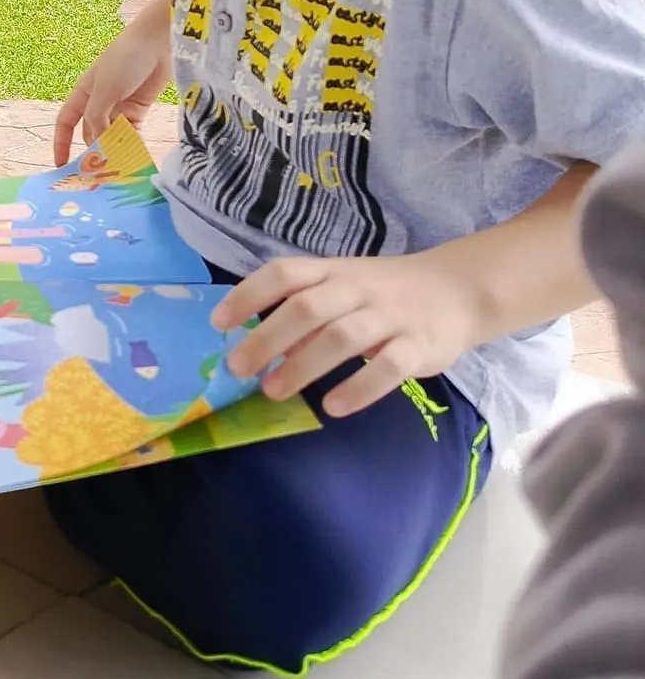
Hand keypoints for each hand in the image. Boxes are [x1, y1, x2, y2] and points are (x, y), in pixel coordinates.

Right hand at [54, 0, 171, 166]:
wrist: (158, 41)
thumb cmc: (125, 59)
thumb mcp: (105, 90)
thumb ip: (97, 118)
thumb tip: (99, 145)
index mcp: (83, 93)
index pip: (65, 122)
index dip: (61, 143)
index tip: (61, 165)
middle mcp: (99, 102)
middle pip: (91, 133)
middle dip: (94, 152)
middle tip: (99, 175)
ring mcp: (119, 106)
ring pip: (112, 136)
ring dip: (115, 151)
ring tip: (119, 169)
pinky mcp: (139, 109)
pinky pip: (132, 133)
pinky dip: (132, 144)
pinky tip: (135, 157)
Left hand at [212, 250, 485, 417]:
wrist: (458, 289)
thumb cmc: (383, 293)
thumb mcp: (342, 290)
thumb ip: (304, 315)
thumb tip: (260, 346)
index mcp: (332, 271)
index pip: (284, 273)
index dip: (249, 295)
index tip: (220, 323)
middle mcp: (358, 289)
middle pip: (307, 308)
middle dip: (267, 338)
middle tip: (238, 369)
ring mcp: (390, 316)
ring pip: (343, 337)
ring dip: (304, 365)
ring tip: (273, 391)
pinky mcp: (419, 345)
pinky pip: (390, 366)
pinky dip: (361, 387)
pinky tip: (335, 407)